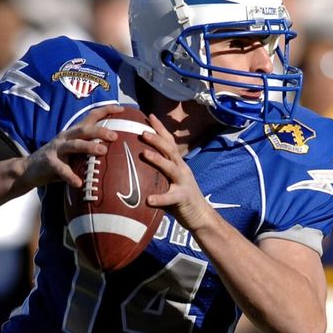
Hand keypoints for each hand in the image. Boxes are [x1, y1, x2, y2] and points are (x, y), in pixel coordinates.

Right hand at [19, 104, 123, 188]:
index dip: (105, 111)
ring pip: (74, 145)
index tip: (121, 108)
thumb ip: (89, 148)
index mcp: (74, 133)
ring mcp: (56, 149)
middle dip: (100, 131)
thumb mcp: (74, 151)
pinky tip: (79, 183)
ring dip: (88, 147)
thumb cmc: (58, 160)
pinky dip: (70, 176)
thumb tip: (116, 151)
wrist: (29, 169)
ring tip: (102, 151)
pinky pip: (61, 169)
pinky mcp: (49, 162)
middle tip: (115, 136)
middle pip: (84, 130)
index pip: (91, 117)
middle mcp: (66, 137)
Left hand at [140, 114, 212, 230]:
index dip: (160, 128)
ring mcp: (184, 183)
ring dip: (157, 159)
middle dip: (157, 139)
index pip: (169, 142)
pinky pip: (171, 197)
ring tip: (144, 154)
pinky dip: (160, 198)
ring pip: (171, 168)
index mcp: (178, 164)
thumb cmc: (180, 199)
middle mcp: (182, 169)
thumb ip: (156, 173)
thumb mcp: (169, 181)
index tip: (149, 115)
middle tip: (142, 131)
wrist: (200, 216)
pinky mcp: (184, 198)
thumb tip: (132, 167)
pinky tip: (149, 199)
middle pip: (170, 150)